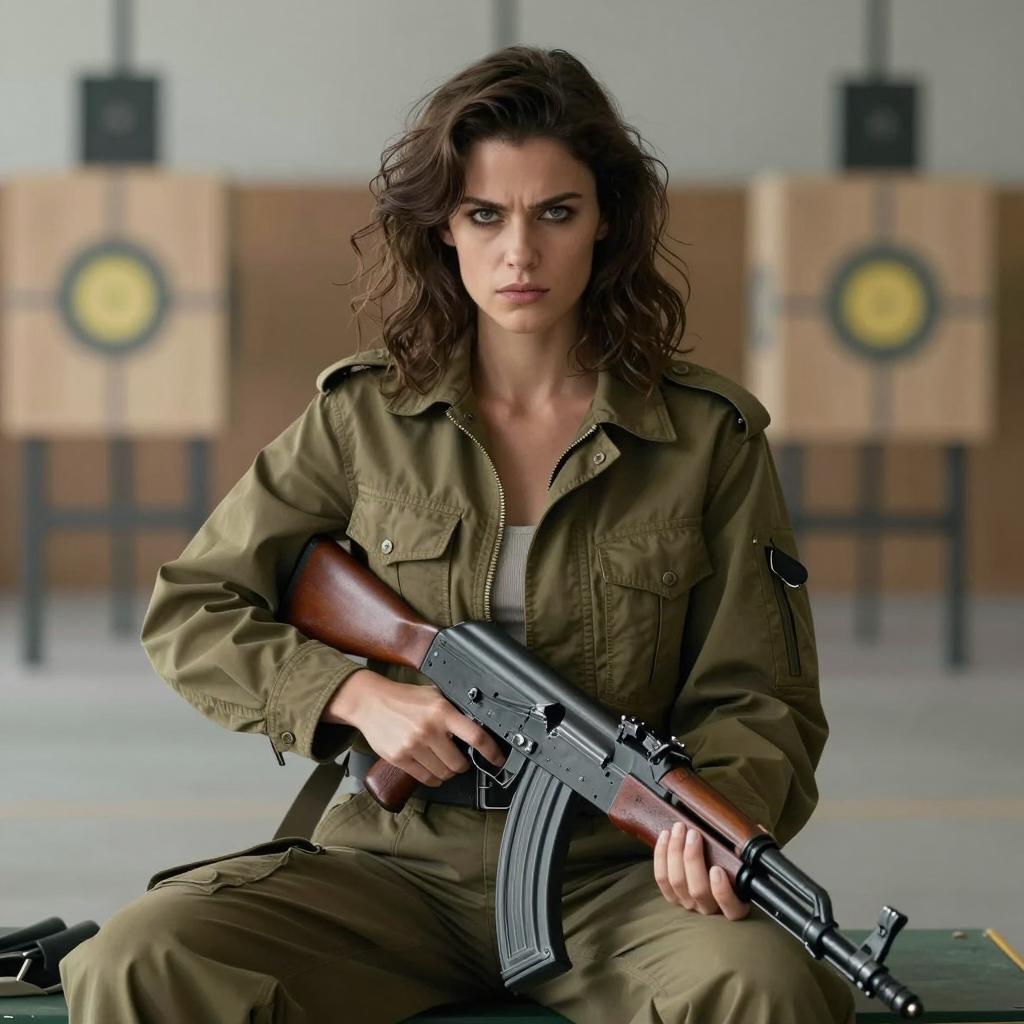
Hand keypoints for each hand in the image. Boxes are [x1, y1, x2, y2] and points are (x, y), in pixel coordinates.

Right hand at [321, 668, 506, 787]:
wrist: (371, 703)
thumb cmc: (404, 699)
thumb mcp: (433, 695)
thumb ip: (452, 710)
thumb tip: (476, 723)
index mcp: (442, 711)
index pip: (475, 736)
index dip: (491, 752)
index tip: (498, 760)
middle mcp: (429, 730)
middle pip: (459, 763)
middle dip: (463, 764)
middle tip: (459, 758)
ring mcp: (414, 746)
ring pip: (444, 773)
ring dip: (448, 772)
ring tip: (443, 761)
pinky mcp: (400, 758)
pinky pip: (426, 778)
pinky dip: (433, 778)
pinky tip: (432, 769)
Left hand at [653, 821, 749, 919]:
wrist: (714, 872)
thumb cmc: (734, 865)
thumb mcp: (747, 859)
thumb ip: (752, 848)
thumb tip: (757, 830)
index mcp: (735, 905)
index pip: (731, 909)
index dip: (722, 891)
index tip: (717, 869)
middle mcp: (710, 908)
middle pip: (698, 890)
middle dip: (692, 859)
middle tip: (693, 833)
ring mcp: (689, 904)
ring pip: (677, 882)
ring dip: (675, 852)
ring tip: (679, 829)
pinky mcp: (672, 896)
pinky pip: (662, 879)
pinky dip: (661, 856)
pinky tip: (665, 836)